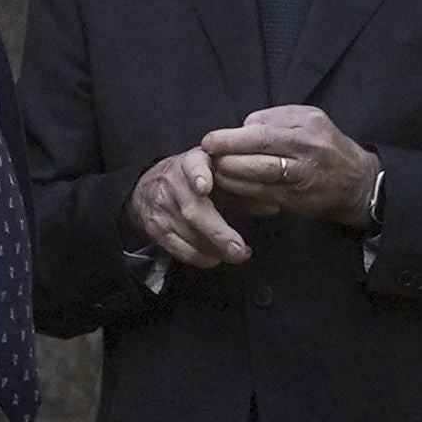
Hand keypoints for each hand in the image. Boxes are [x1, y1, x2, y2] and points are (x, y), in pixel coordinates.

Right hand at [127, 145, 249, 268]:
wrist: (148, 185)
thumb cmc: (193, 177)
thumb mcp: (215, 171)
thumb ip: (242, 186)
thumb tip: (273, 207)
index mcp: (191, 162)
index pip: (193, 165)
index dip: (198, 175)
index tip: (204, 187)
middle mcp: (172, 183)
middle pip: (194, 211)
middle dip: (218, 233)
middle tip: (240, 250)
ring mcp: (161, 208)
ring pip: (188, 234)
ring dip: (215, 250)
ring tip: (238, 255)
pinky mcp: (155, 229)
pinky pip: (179, 249)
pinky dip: (200, 258)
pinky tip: (216, 259)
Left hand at [202, 107, 380, 228]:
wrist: (357, 182)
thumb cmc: (326, 145)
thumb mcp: (309, 119)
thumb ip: (276, 118)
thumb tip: (242, 126)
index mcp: (307, 127)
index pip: (261, 132)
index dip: (230, 139)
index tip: (209, 142)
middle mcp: (307, 152)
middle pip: (258, 154)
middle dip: (227, 157)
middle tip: (206, 159)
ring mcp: (303, 179)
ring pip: (258, 178)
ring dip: (231, 177)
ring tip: (213, 174)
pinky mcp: (298, 202)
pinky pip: (264, 197)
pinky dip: (243, 193)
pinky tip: (229, 190)